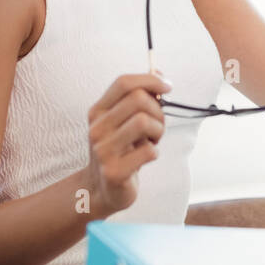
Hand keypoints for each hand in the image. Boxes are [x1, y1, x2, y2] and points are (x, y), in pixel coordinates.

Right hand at [85, 72, 172, 216]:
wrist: (103, 190)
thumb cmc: (120, 151)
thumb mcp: (124, 122)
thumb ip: (139, 99)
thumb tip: (158, 74)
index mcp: (98, 112)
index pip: (123, 83)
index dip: (150, 80)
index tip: (167, 88)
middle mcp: (96, 128)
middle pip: (138, 100)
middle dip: (158, 111)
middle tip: (157, 127)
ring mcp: (103, 150)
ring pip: (143, 122)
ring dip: (158, 131)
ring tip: (152, 142)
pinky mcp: (114, 171)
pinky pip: (149, 151)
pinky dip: (154, 153)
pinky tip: (145, 159)